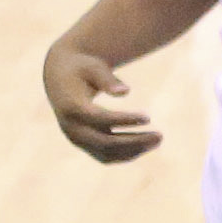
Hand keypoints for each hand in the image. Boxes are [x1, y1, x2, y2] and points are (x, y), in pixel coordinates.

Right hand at [42, 40, 158, 159]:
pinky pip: (105, 156)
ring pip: (106, 153)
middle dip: (134, 141)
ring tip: (157, 140)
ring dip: (133, 150)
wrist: (61, 78)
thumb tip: (125, 91)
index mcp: (72, 107)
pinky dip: (126, 154)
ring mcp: (76, 138)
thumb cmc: (83, 68)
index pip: (101, 119)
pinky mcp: (83, 144)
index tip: (148, 117)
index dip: (125, 120)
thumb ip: (107, 79)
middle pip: (104, 143)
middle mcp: (71, 127)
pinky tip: (145, 145)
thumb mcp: (93, 67)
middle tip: (160, 135)